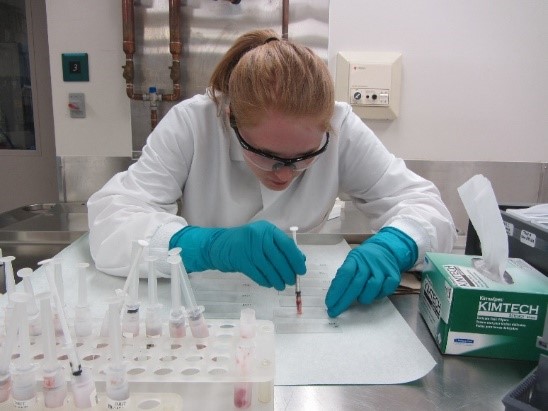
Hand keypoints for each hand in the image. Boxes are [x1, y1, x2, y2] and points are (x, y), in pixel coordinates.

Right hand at [169, 220, 305, 289]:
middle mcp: (258, 236)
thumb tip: (300, 261)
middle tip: (291, 281)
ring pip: (268, 268)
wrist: (219, 245)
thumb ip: (281, 247)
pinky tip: (269, 284)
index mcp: (267, 229)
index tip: (301, 271)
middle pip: (278, 258)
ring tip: (281, 285)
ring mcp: (248, 247)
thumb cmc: (246, 242)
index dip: (296, 260)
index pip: (287, 245)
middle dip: (287, 273)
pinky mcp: (240, 259)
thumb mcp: (263, 239)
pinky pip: (257, 274)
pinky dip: (265, 281)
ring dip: (277, 279)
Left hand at [325, 227, 417, 316]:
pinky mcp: (394, 274)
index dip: (337, 290)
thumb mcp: (351, 262)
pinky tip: (375, 293)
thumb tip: (334, 295)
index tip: (330, 304)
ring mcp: (382, 267)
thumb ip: (343, 276)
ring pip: (373, 287)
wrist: (384, 249)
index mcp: (355, 258)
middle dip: (344, 300)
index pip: (345, 274)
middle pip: (356, 283)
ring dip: (364, 297)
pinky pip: (386, 289)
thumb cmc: (363, 261)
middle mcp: (368, 261)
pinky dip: (379, 294)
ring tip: (361, 298)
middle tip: (336, 311)